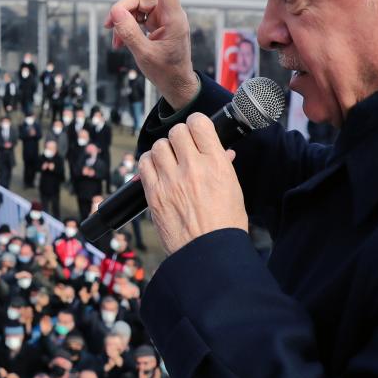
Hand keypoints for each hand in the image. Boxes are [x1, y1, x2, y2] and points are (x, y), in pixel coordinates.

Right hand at [106, 0, 199, 109]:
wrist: (176, 84)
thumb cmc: (166, 72)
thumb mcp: (144, 54)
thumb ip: (129, 33)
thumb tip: (115, 11)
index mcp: (173, 18)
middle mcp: (169, 14)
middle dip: (122, 10)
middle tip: (108, 26)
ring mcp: (163, 19)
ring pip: (136, 8)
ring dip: (122, 21)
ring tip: (113, 39)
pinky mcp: (158, 24)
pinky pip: (137, 17)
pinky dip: (126, 27)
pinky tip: (118, 41)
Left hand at [140, 117, 247, 253]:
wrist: (208, 254)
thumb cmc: (224, 225)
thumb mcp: (233, 190)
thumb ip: (223, 166)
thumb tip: (221, 151)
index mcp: (216, 164)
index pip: (199, 123)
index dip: (196, 124)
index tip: (195, 130)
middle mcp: (192, 168)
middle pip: (176, 132)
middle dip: (179, 138)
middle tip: (183, 150)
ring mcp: (170, 180)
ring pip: (158, 146)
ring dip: (163, 151)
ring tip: (170, 163)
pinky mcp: (153, 194)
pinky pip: (143, 164)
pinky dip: (149, 164)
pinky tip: (157, 172)